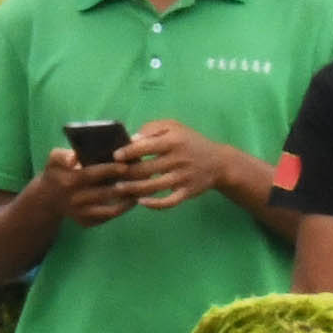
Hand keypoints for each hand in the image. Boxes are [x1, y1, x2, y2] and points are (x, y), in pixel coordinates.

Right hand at [25, 137, 168, 232]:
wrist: (48, 199)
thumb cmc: (58, 172)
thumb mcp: (54, 159)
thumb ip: (62, 155)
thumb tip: (74, 158)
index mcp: (69, 181)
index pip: (92, 174)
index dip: (110, 170)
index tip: (126, 165)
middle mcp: (75, 200)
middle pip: (106, 192)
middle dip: (126, 184)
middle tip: (144, 175)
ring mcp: (81, 214)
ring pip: (112, 208)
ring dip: (130, 198)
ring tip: (143, 187)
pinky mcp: (87, 223)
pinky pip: (109, 216)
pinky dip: (123, 208)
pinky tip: (133, 199)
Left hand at [119, 119, 276, 212]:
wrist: (219, 162)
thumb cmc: (190, 141)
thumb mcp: (174, 127)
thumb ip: (152, 129)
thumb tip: (132, 139)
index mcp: (173, 141)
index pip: (146, 147)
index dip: (128, 152)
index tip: (115, 156)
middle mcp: (178, 160)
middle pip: (146, 169)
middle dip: (126, 173)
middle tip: (113, 175)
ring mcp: (183, 178)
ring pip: (153, 187)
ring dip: (133, 189)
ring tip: (120, 188)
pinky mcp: (187, 192)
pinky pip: (168, 202)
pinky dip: (154, 204)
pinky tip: (142, 202)